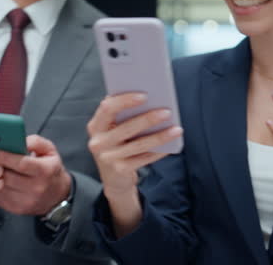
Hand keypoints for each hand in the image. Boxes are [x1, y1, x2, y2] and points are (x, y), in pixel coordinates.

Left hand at [0, 135, 70, 215]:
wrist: (56, 196)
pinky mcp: (16, 208)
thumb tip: (18, 140)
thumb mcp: (49, 150)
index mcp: (46, 170)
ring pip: (0, 187)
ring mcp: (26, 200)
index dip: (4, 157)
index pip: (22, 164)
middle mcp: (37, 187)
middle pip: (8, 176)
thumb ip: (35, 142)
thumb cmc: (50, 168)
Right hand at [87, 93, 182, 235]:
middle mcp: (98, 142)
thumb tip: (149, 98)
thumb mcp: (113, 128)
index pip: (107, 108)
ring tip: (177, 129)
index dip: (125, 100)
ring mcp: (108, 158)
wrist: (114, 177)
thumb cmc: (117, 143)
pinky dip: (159, 151)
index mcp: (96, 125)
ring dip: (160, 136)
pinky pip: (144, 159)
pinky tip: (171, 145)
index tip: (145, 95)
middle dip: (148, 119)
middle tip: (167, 112)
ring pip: (138, 145)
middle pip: (126, 128)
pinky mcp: (120, 170)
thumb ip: (123, 113)